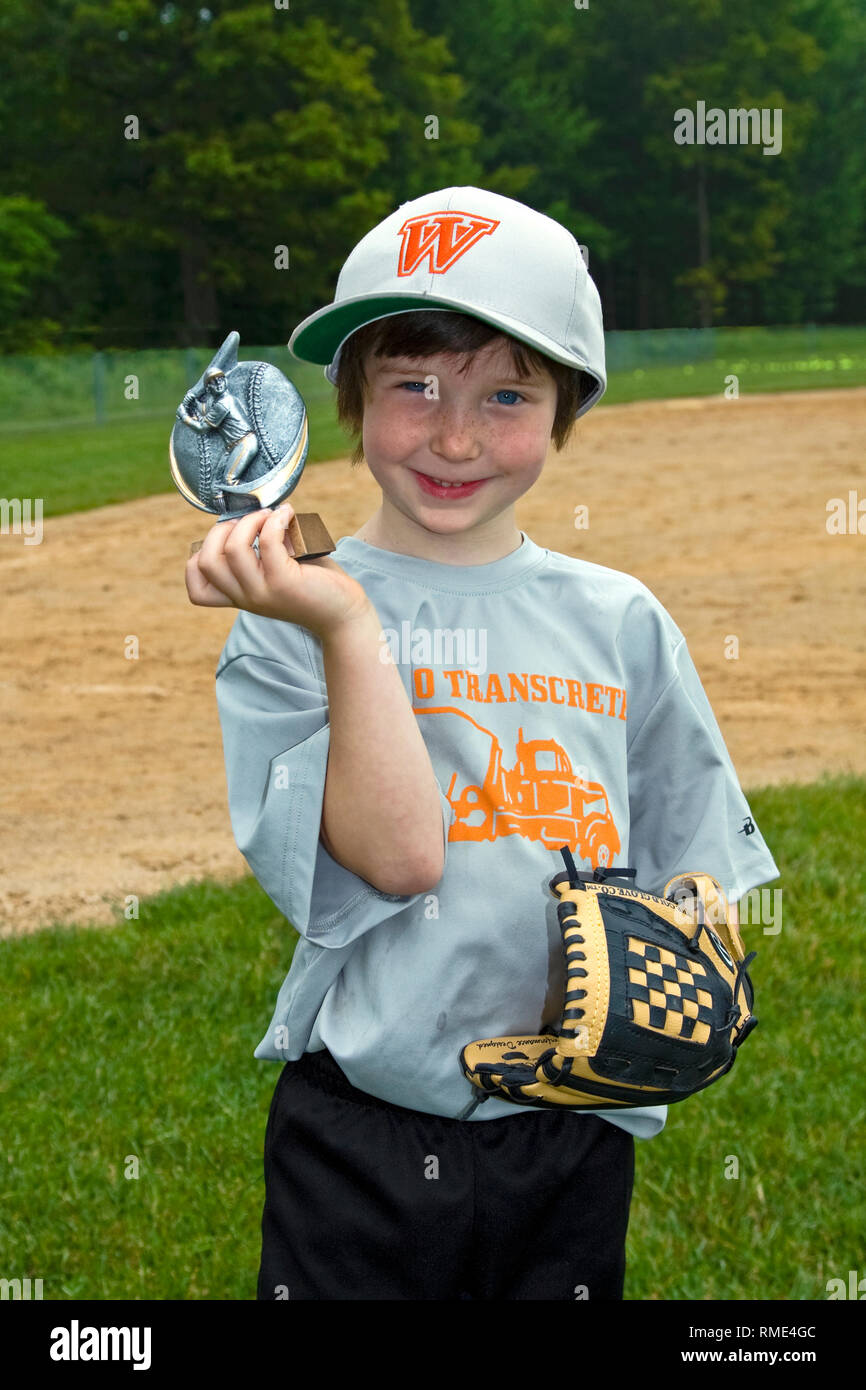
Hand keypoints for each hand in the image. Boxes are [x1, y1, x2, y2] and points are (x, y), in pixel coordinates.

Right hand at [185, 504, 371, 639]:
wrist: (344, 613)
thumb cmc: (313, 584)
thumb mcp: (275, 570)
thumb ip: (257, 550)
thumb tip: (254, 510)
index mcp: (239, 596)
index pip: (197, 590)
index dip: (200, 557)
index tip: (227, 539)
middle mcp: (246, 598)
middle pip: (206, 562)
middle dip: (220, 530)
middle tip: (250, 522)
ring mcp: (263, 592)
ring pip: (233, 550)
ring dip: (250, 522)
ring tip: (271, 516)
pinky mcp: (284, 582)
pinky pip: (267, 542)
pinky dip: (275, 521)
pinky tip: (288, 515)